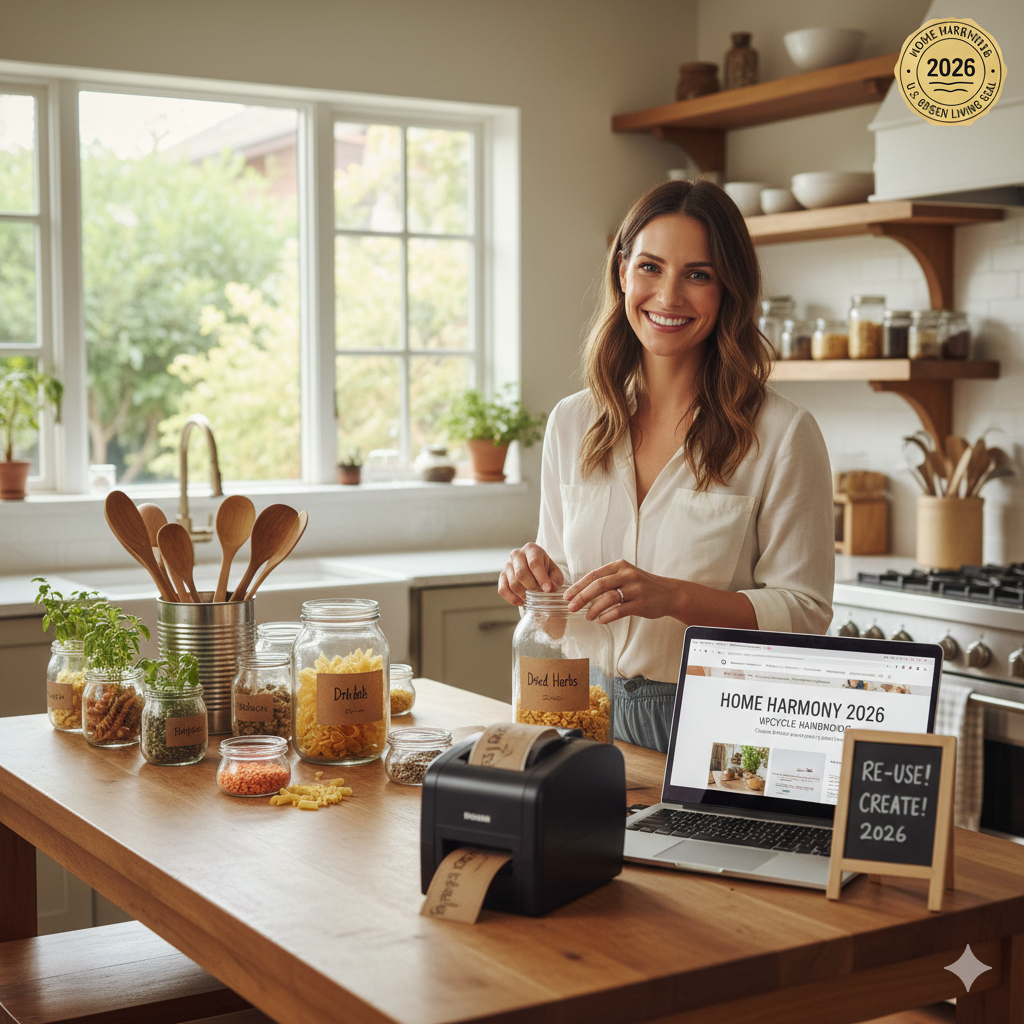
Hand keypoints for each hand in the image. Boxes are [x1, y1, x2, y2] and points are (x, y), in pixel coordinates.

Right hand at [498, 543, 563, 606]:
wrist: (534, 567)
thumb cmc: (545, 569)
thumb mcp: (554, 570)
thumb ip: (555, 578)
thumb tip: (552, 588)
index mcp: (531, 549)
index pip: (534, 563)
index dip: (541, 577)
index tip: (548, 589)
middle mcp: (516, 554)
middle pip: (521, 573)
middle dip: (532, 587)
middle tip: (540, 594)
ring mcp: (507, 565)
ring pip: (513, 583)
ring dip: (524, 594)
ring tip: (533, 598)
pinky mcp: (502, 576)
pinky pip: (503, 590)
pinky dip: (512, 599)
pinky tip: (522, 602)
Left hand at [563, 559, 683, 623]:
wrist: (670, 593)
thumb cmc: (643, 586)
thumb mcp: (626, 575)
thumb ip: (608, 580)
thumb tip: (582, 591)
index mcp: (620, 566)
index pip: (594, 575)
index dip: (579, 586)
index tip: (567, 595)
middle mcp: (627, 574)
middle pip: (598, 585)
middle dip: (582, 597)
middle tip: (571, 607)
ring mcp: (635, 588)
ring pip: (608, 598)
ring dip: (594, 608)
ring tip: (587, 616)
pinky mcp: (641, 603)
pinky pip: (620, 610)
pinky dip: (608, 616)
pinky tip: (600, 620)